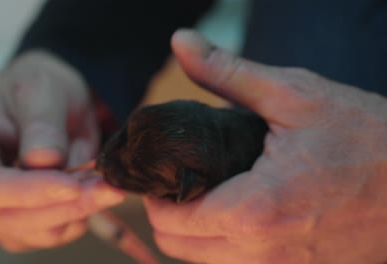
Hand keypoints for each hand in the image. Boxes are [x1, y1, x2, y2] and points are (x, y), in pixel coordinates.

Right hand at [0, 51, 124, 251]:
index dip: (26, 192)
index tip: (72, 185)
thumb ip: (43, 122)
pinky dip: (75, 219)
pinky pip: (46, 234)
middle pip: (7, 217)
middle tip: (108, 186)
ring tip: (106, 185)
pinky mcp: (15, 222)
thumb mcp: (42, 87)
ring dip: (75, 214)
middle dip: (63, 206)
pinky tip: (92, 193)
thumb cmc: (35, 86)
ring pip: (31, 232)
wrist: (44, 100)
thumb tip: (46, 161)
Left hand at [144, 30, 386, 262]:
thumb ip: (229, 73)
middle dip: (170, 212)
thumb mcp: (296, 96)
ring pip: (205, 263)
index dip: (156, 194)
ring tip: (210, 193)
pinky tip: (241, 214)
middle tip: (183, 179)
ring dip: (195, 231)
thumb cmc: (367, 139)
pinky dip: (225, 247)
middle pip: (178, 247)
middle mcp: (263, 254)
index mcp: (254, 210)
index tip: (164, 170)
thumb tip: (182, 41)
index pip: (170, 221)